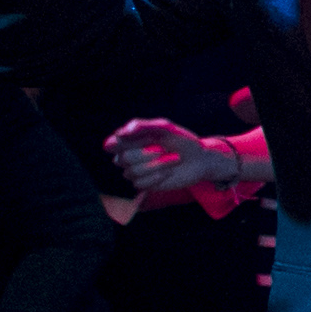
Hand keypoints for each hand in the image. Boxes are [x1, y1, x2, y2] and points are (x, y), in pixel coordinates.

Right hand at [104, 115, 247, 196]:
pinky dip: (157, 177)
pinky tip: (168, 172)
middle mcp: (129, 156)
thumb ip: (143, 126)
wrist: (199, 159)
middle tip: (162, 149)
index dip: (116, 144)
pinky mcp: (145, 184)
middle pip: (122, 159)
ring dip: (156, 165)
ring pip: (132, 173)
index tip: (129, 140)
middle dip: (145, 154)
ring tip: (173, 159)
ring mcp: (135, 171)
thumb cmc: (182, 141)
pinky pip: (140, 184)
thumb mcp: (166, 128)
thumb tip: (122, 133)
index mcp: (130, 141)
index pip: (111, 144)